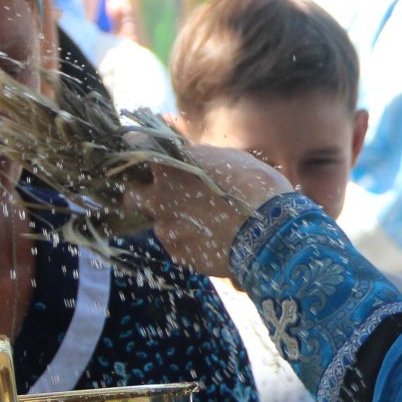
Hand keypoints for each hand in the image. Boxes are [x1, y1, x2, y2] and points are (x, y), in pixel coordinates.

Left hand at [124, 142, 291, 276]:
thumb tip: (183, 149)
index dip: (139, 148)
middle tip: (164, 196)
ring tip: (203, 224)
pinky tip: (212, 240)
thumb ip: (196, 155)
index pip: (137, 147)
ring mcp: (166, 228)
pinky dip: (189, 242)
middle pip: (131, 196)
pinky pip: (177, 246)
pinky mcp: (178, 254)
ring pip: (159, 224)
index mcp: (169, 166)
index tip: (140, 150)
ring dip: (173, 222)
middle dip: (141, 195)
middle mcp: (158, 197)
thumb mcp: (226, 157)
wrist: (270, 231)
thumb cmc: (254, 185)